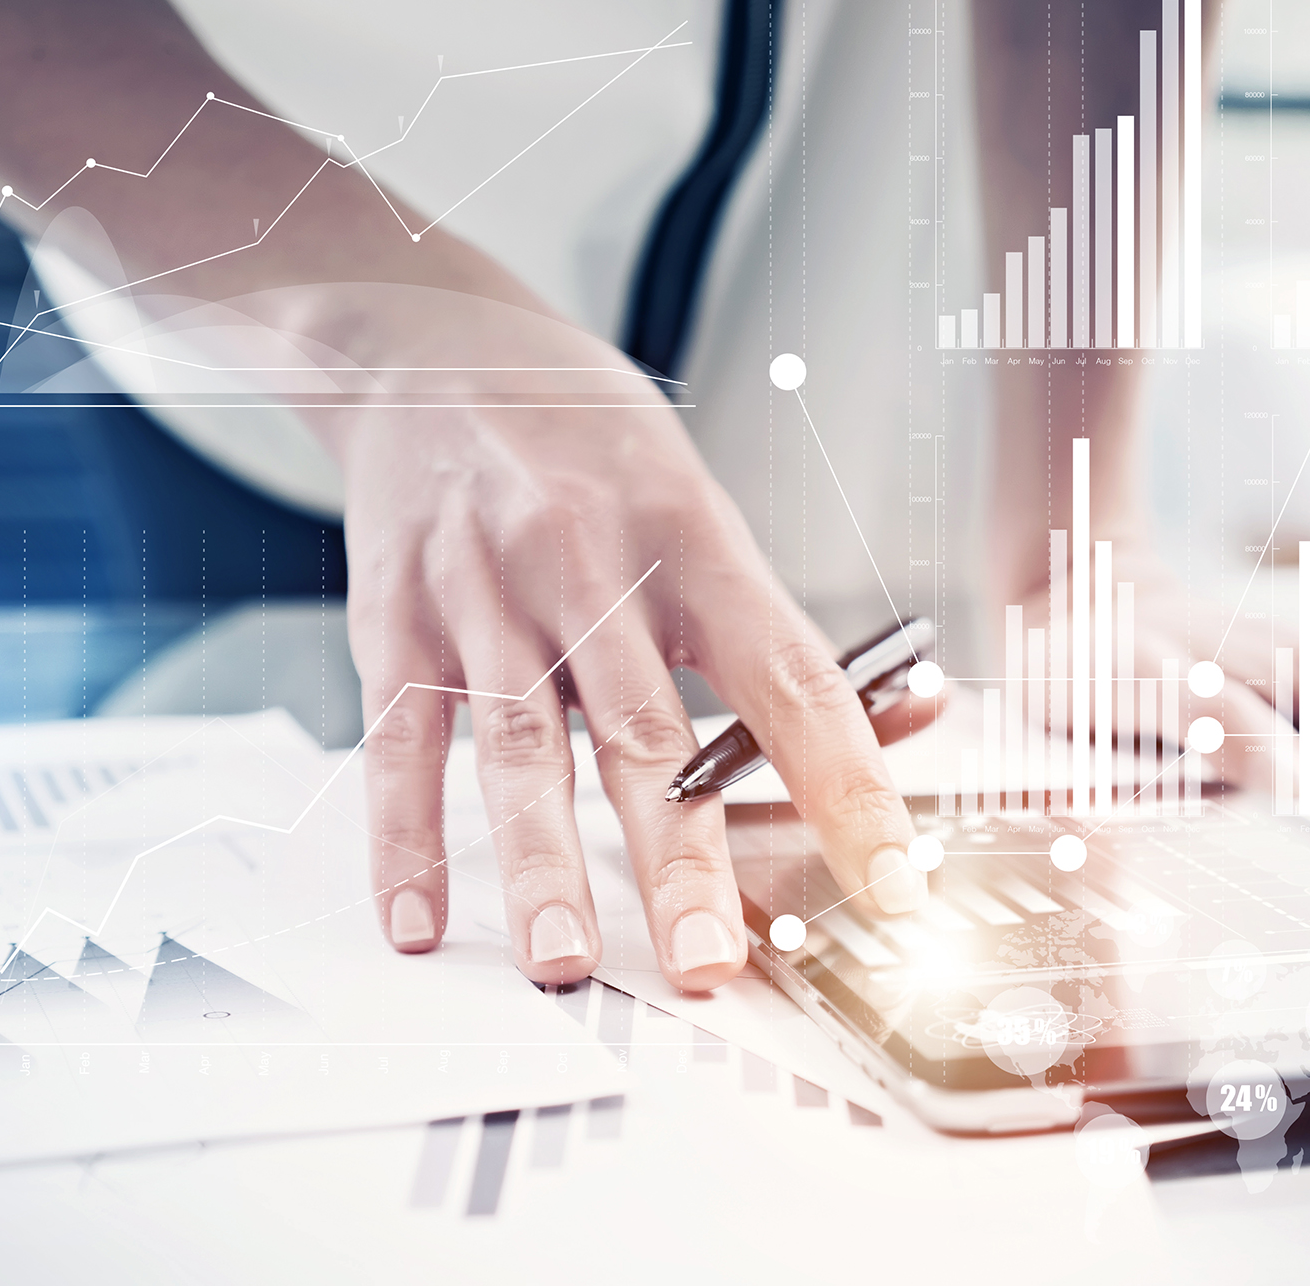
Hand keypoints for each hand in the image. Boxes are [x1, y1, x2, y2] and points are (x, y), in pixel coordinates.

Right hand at [0, 0, 937, 991]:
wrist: (428, 344)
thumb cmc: (587, 439)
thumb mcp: (702, 504)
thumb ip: (787, 629)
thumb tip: (913, 716)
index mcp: (689, 534)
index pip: (788, 677)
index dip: (848, 786)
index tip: (891, 883)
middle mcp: (586, 561)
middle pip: (644, 730)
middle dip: (679, 860)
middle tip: (710, 965)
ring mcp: (482, 590)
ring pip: (518, 746)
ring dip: (542, 864)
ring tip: (564, 961)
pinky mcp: (396, 614)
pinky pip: (402, 737)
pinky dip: (404, 835)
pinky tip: (418, 917)